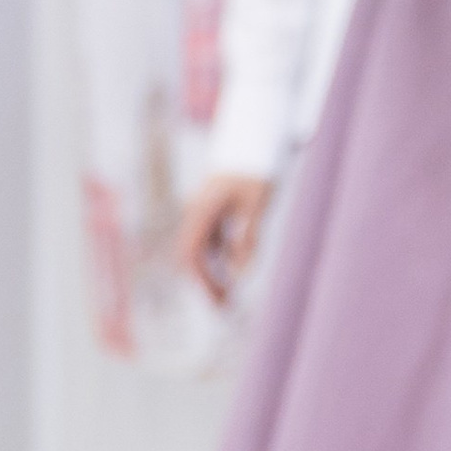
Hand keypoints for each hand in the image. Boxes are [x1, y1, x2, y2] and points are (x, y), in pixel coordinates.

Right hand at [174, 169, 273, 303]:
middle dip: (206, 284)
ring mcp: (204, 214)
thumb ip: (249, 236)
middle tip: (224, 310)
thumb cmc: (256, 169)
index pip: (193, 253)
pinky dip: (221, 262)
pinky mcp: (213, 215)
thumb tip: (239, 272)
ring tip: (228, 301)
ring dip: (213, 275)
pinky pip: (212, 245)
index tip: (221, 299)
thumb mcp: (258, 203)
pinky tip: (235, 277)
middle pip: (193, 256)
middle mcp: (198, 212)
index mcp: (204, 209)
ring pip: (202, 252)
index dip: (204, 279)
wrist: (252, 141)